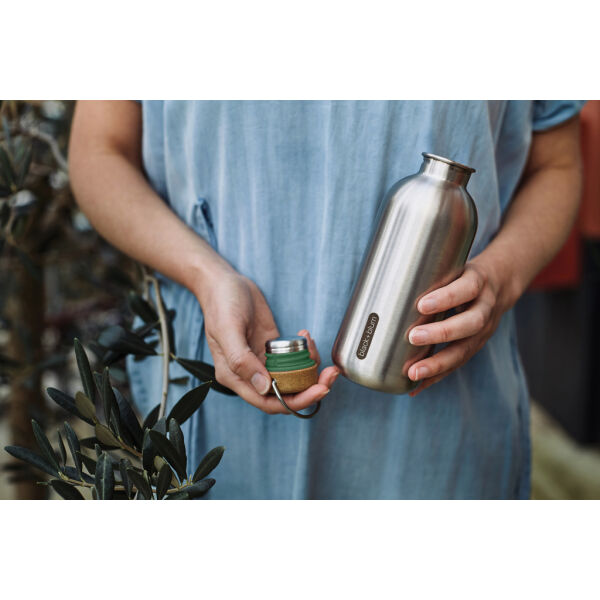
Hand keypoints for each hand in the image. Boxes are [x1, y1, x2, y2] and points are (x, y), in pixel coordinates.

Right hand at [196, 269, 339, 413]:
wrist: (224, 282)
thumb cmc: (221, 303)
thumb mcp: (227, 329)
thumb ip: (241, 360)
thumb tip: (264, 386)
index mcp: (235, 376)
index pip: (268, 402)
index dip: (295, 401)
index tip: (318, 390)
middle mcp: (250, 374)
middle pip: (285, 394)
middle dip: (310, 388)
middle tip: (330, 375)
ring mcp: (262, 362)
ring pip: (292, 378)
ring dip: (309, 368)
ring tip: (313, 346)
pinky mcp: (272, 349)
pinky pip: (293, 361)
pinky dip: (304, 353)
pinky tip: (305, 337)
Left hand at [406, 256, 517, 395]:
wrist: (500, 283)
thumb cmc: (462, 274)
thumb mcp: (453, 265)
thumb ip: (429, 274)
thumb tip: (382, 280)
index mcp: (479, 282)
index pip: (467, 288)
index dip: (447, 298)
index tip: (422, 305)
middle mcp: (486, 307)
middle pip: (470, 323)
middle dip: (442, 333)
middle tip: (413, 337)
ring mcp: (484, 330)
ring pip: (465, 350)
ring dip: (438, 364)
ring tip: (413, 373)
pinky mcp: (476, 346)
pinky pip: (457, 363)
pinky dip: (436, 377)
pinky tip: (415, 386)